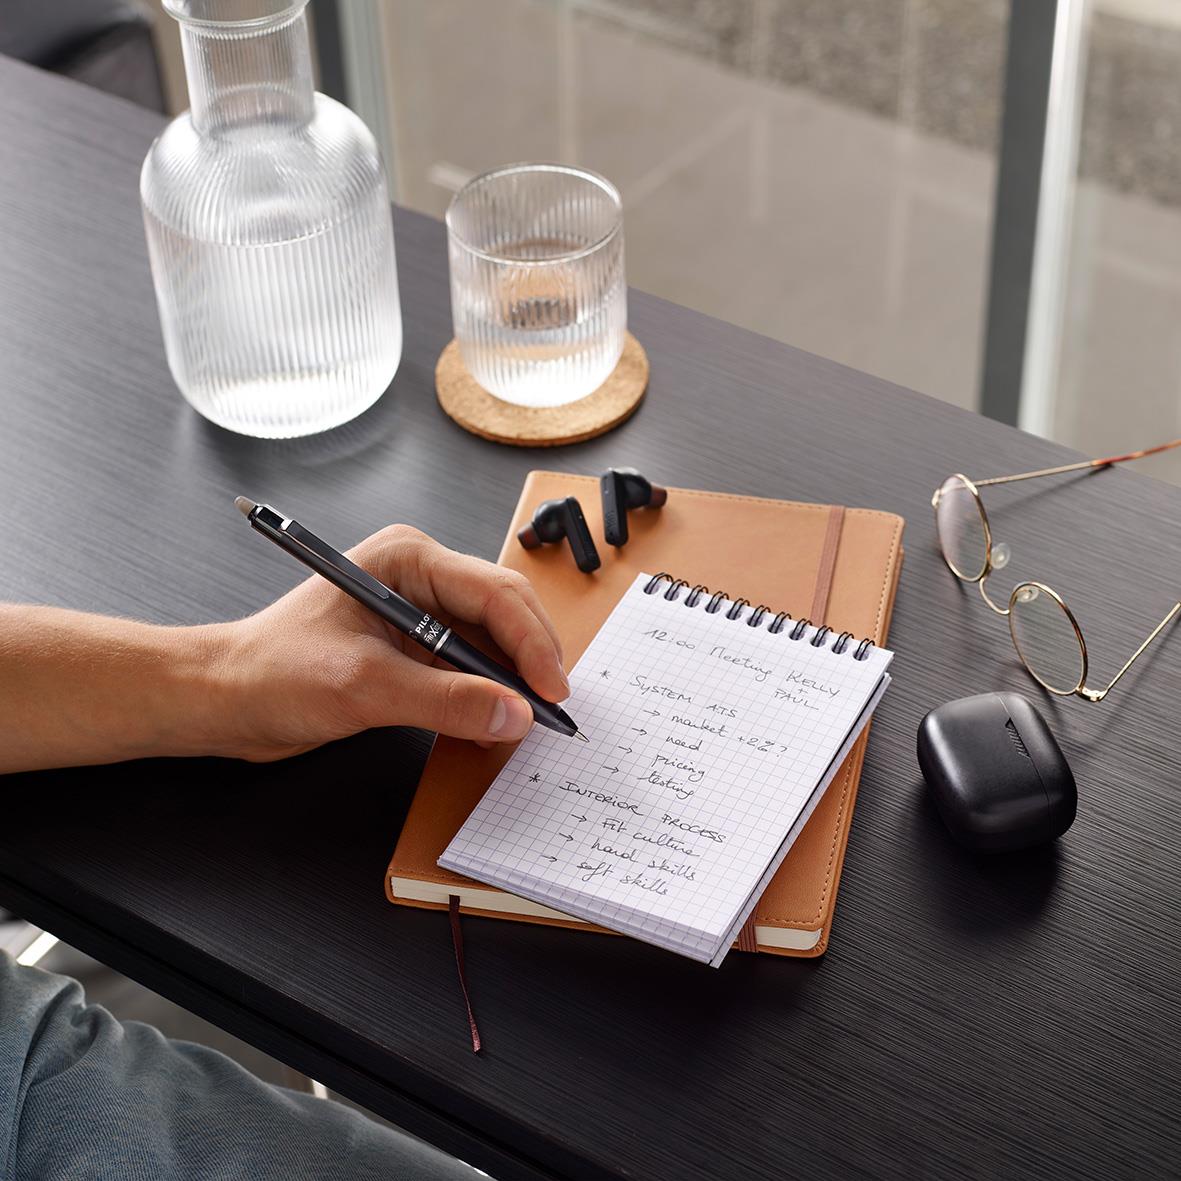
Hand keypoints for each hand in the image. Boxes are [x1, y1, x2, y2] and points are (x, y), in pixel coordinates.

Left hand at [215, 526, 568, 760]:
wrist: (224, 699)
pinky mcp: (414, 648)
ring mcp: (420, 612)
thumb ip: (445, 701)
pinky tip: (494, 722)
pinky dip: (487, 695)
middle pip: (503, 612)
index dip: (531, 643)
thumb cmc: (271, 673)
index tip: (550, 692)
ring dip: (512, 681)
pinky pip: (469, 667)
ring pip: (492, 642)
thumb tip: (512, 715)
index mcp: (408, 560)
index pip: (494, 593)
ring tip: (529, 720)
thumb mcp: (363, 687)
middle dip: (530, 660)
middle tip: (551, 710)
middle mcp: (420, 578)